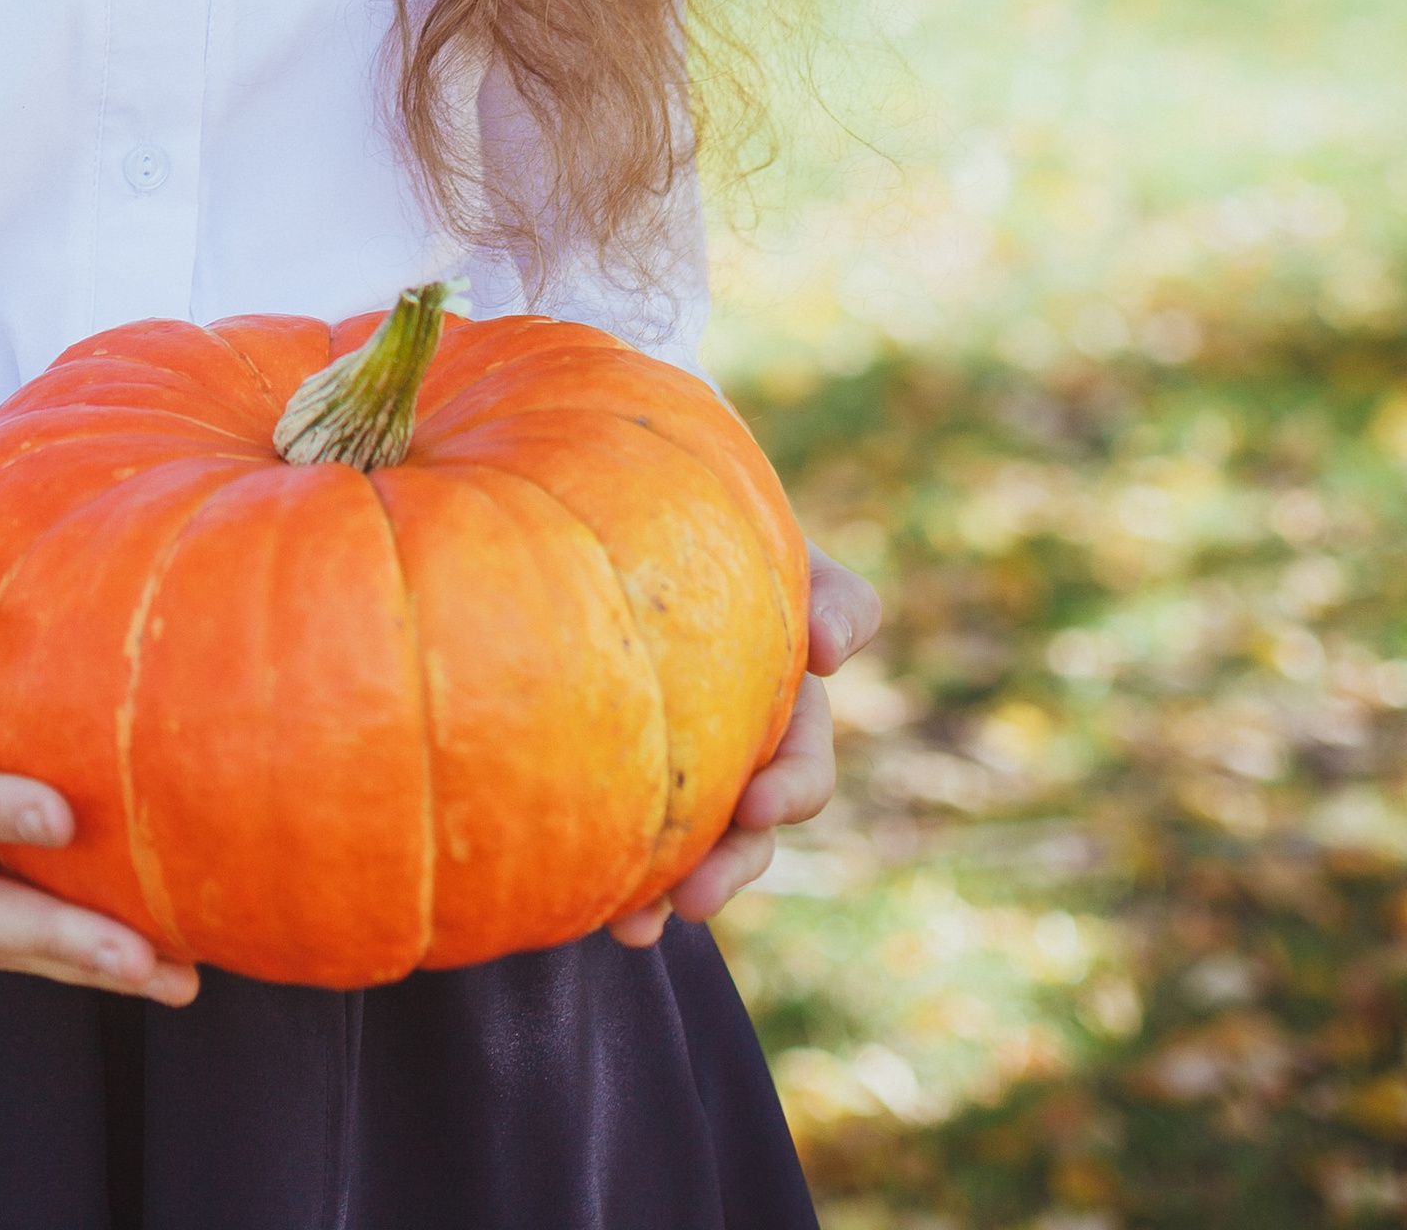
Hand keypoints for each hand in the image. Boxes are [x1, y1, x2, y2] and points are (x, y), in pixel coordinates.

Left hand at [607, 540, 880, 947]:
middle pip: (758, 816)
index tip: (759, 804)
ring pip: (706, 845)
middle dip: (737, 861)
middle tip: (698, 891)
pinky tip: (605, 914)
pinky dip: (630, 887)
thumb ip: (817, 584)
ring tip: (642, 924)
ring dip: (685, 888)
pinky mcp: (637, 777)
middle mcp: (748, 734)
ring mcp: (695, 762)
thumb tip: (829, 647)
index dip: (792, 785)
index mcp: (782, 684)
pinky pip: (642, 841)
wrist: (603, 508)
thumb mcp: (760, 537)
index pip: (804, 758)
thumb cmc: (695, 519)